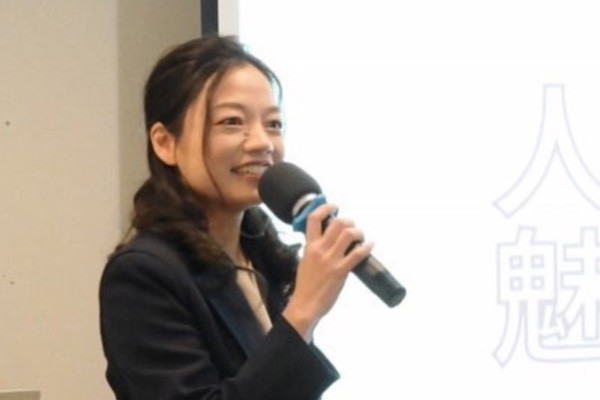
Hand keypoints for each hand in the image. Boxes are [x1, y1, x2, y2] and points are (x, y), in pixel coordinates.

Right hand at [282, 203, 373, 340]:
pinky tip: (370, 245)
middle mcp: (320, 249)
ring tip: (361, 236)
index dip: (325, 208)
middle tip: (352, 226)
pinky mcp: (341, 271)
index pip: (314, 218)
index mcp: (309, 246)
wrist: (305, 304)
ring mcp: (331, 259)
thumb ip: (314, 250)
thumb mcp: (305, 261)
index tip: (334, 206)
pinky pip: (357, 254)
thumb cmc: (305, 285)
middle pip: (337, 223)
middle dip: (348, 221)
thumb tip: (325, 242)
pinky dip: (366, 246)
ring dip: (358, 232)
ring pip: (348, 234)